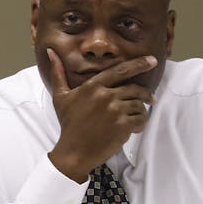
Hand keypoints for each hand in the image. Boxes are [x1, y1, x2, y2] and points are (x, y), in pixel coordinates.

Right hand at [46, 49, 155, 181]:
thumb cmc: (68, 124)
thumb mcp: (61, 96)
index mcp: (93, 86)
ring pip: (139, 104)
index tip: (152, 61)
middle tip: (151, 99)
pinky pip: (141, 119)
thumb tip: (50, 51)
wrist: (74, 151)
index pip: (121, 70)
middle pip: (135, 88)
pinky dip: (141, 123)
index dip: (139, 64)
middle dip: (146, 94)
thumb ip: (58, 73)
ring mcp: (115, 111)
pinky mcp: (123, 126)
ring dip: (142, 110)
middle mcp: (105, 96)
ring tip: (137, 116)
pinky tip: (135, 127)